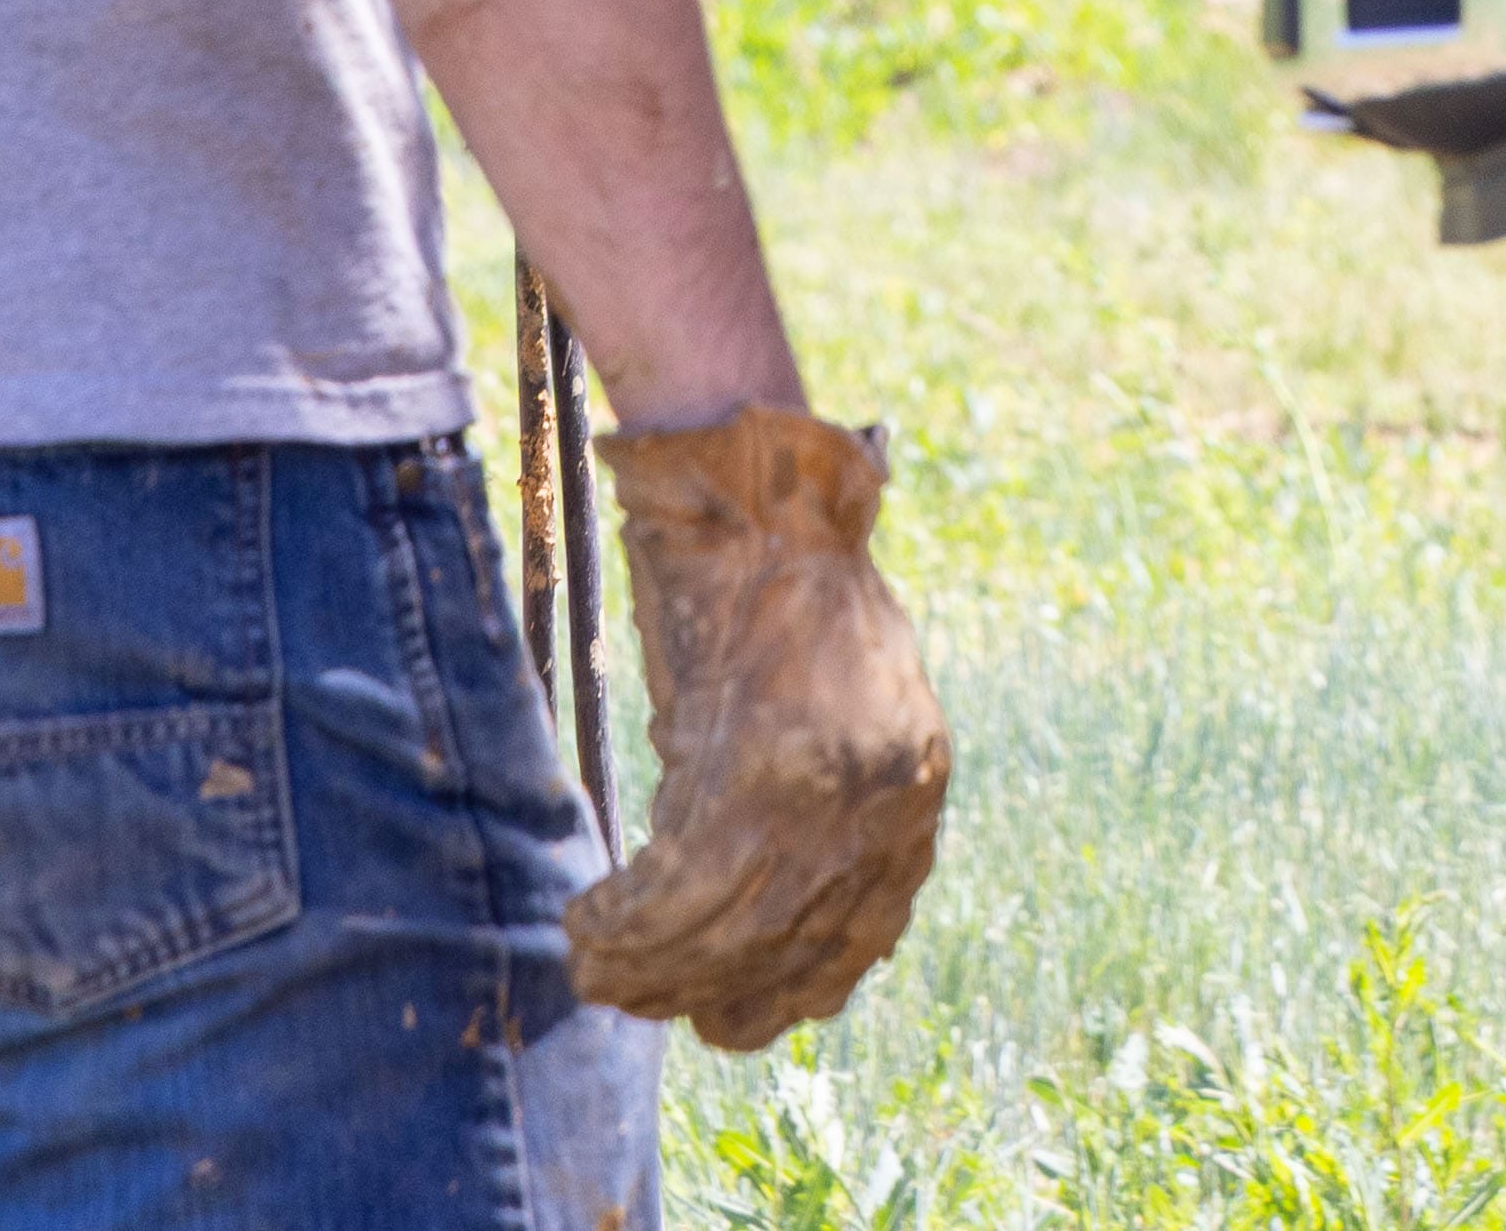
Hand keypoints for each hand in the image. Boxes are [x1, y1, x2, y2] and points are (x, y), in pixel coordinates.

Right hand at [559, 409, 950, 1047]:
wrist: (751, 490)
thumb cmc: (766, 588)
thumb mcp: (820, 713)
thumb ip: (807, 813)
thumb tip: (745, 921)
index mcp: (915, 785)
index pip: (859, 937)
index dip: (786, 988)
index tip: (728, 1014)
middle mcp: (886, 800)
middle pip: (791, 945)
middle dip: (707, 991)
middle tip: (638, 1000)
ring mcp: (827, 787)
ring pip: (731, 928)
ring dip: (652, 966)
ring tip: (594, 965)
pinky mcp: (757, 765)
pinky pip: (685, 886)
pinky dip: (628, 921)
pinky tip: (589, 924)